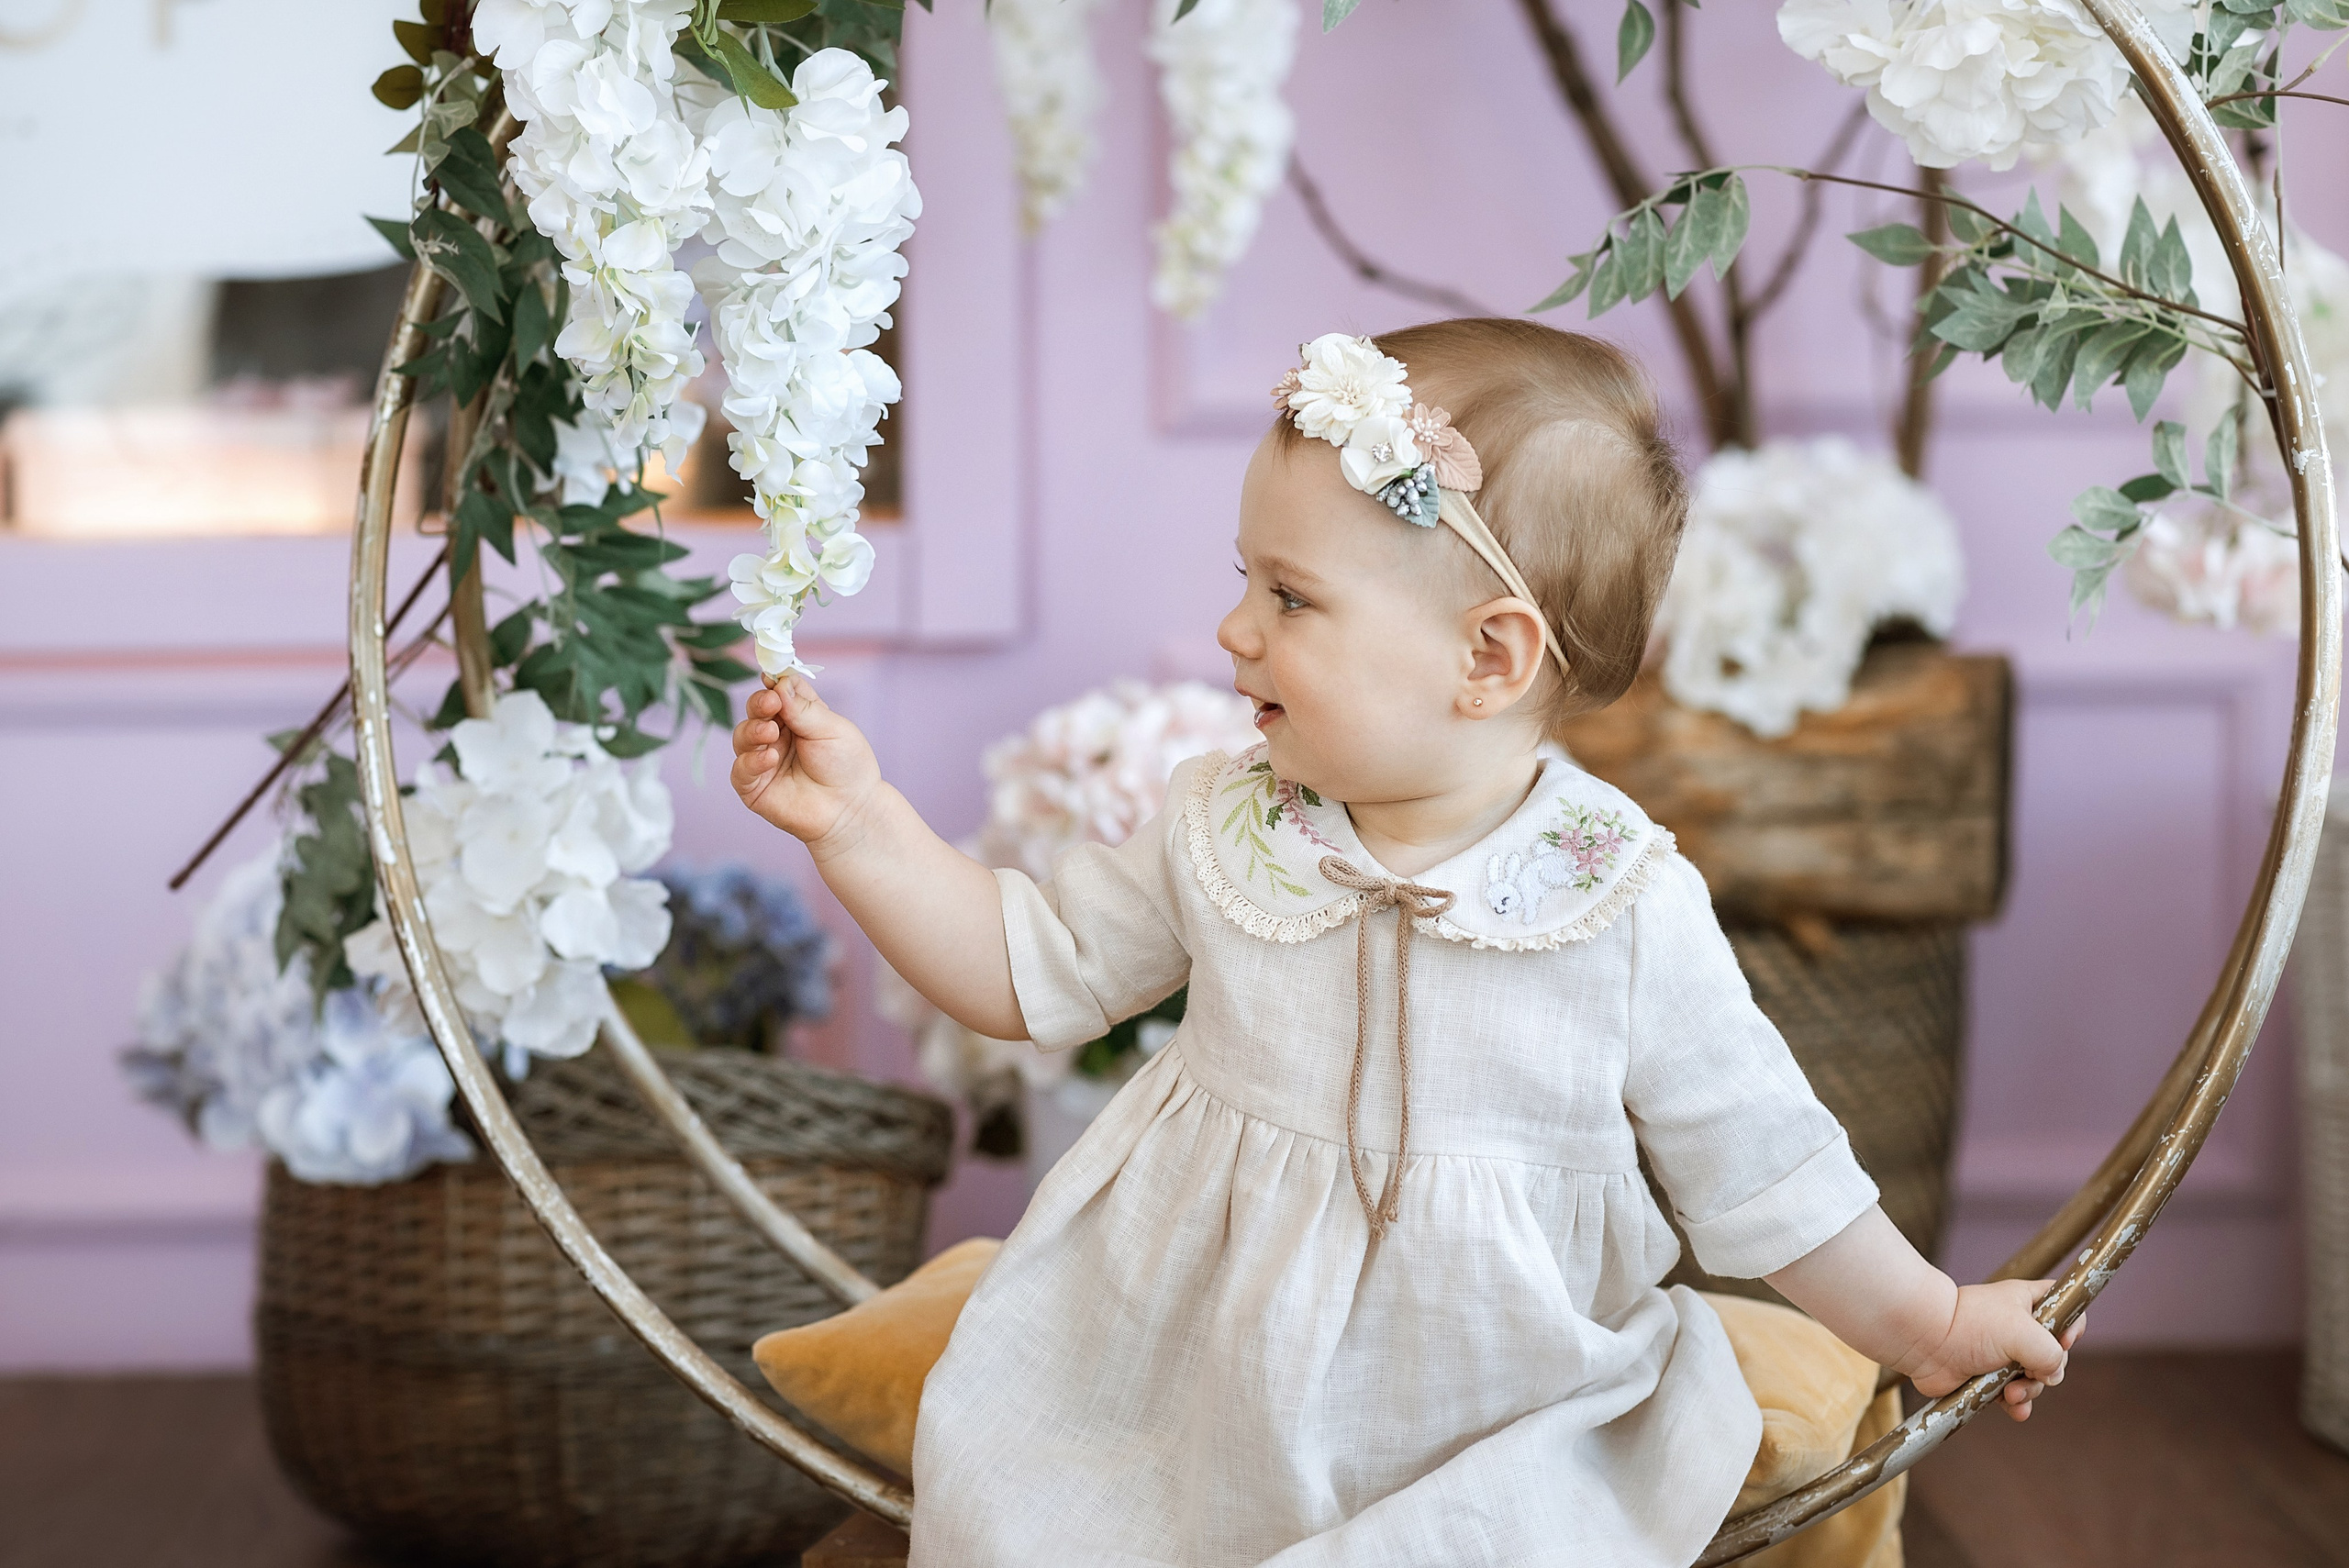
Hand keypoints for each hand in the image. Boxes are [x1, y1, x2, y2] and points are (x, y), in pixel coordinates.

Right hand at [730, 674, 882, 852]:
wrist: (851, 810)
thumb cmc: (847, 767)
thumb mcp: (831, 729)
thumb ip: (804, 707)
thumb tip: (780, 682)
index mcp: (797, 716)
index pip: (777, 691)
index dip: (772, 683)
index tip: (770, 677)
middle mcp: (776, 735)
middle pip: (755, 710)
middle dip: (759, 704)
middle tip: (771, 704)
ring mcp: (763, 760)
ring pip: (742, 736)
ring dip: (753, 730)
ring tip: (771, 732)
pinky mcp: (754, 787)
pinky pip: (740, 770)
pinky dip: (751, 761)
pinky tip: (770, 758)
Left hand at [1905, 1278, 2086, 1422]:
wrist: (1925, 1343)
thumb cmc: (1968, 1324)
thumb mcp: (2021, 1330)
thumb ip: (2050, 1352)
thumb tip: (2053, 1374)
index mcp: (2028, 1303)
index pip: (2066, 1307)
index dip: (2071, 1327)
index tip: (2062, 1341)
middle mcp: (2019, 1328)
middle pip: (2055, 1354)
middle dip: (2046, 1371)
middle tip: (2027, 1372)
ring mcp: (2005, 1354)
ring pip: (2037, 1379)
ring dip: (2030, 1391)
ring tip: (2012, 1393)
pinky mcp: (1990, 1377)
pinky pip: (2016, 1396)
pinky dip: (2017, 1404)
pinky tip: (2013, 1408)